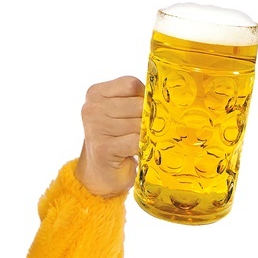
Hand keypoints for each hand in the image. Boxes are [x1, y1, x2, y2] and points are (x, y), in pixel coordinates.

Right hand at [74, 76, 144, 197]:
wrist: (101, 173)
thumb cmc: (117, 142)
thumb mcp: (121, 115)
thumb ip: (135, 102)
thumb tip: (165, 101)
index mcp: (96, 92)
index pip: (131, 84)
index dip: (145, 98)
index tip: (147, 113)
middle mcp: (92, 107)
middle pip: (138, 104)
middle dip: (149, 119)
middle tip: (150, 132)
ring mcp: (95, 126)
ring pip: (139, 124)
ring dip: (147, 136)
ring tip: (144, 143)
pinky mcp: (103, 147)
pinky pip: (136, 142)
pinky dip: (143, 148)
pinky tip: (140, 152)